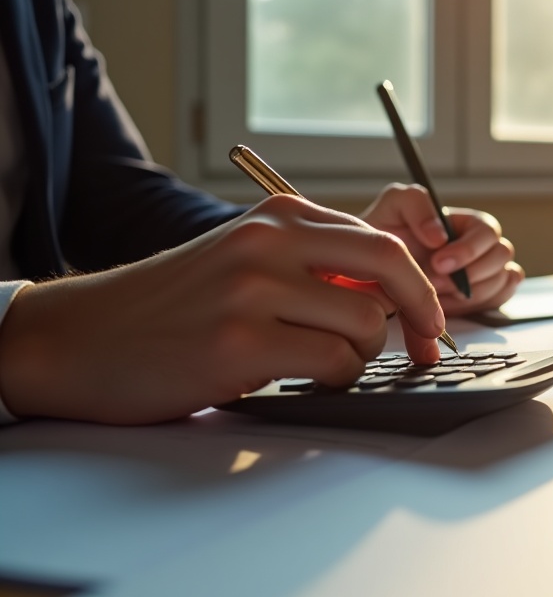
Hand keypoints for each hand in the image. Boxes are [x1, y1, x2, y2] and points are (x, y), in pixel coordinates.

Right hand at [0, 195, 445, 424]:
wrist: (80, 338)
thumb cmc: (171, 308)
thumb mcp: (243, 261)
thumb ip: (312, 266)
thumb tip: (393, 296)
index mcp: (278, 216)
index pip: (382, 240)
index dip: (419, 286)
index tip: (429, 321)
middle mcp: (269, 242)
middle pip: (392, 265)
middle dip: (424, 311)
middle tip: (427, 345)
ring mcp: (254, 290)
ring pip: (366, 325)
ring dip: (362, 358)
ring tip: (323, 366)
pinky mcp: (240, 343)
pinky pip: (333, 364)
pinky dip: (334, 380)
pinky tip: (301, 379)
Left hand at [360, 184, 523, 315]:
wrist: (377, 266)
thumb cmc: (387, 235)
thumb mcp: (395, 206)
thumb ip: (417, 204)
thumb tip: (440, 236)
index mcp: (467, 223)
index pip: (487, 232)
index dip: (468, 249)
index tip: (438, 263)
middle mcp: (482, 246)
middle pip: (501, 256)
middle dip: (469, 275)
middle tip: (434, 284)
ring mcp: (486, 271)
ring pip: (502, 280)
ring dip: (470, 293)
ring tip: (435, 296)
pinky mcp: (486, 295)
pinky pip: (501, 297)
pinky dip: (480, 304)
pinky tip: (449, 304)